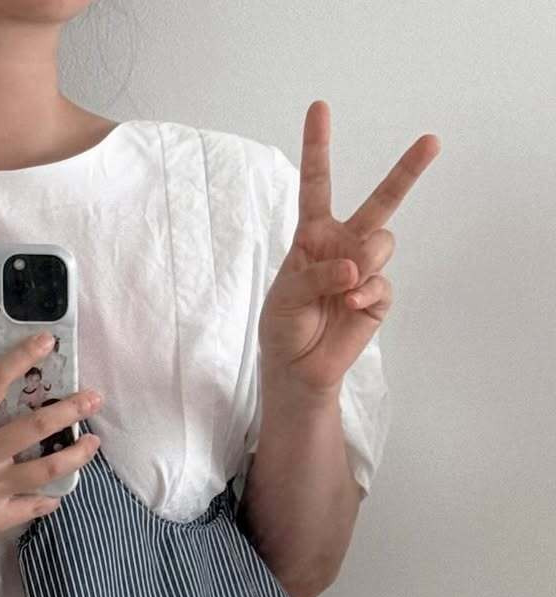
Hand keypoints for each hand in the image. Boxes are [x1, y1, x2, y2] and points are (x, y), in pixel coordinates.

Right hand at [0, 330, 102, 558]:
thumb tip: (9, 412)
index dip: (23, 356)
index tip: (47, 341)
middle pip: (37, 424)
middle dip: (73, 408)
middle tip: (94, 398)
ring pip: (48, 468)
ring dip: (78, 454)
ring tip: (92, 444)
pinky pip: (34, 506)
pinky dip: (48, 499)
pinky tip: (55, 495)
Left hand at [257, 99, 440, 398]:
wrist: (297, 368)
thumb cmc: (284, 326)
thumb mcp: (286, 295)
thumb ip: (316, 274)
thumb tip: (354, 267)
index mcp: (314, 235)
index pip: (318, 185)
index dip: (318, 147)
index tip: (319, 107)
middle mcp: (344, 244)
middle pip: (382, 200)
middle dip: (408, 170)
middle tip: (432, 140)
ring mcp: (365, 269)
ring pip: (382, 243)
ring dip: (364, 261)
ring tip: (343, 285)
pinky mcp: (378, 296)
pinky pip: (382, 282)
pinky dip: (365, 292)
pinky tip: (349, 304)